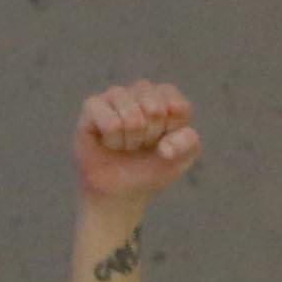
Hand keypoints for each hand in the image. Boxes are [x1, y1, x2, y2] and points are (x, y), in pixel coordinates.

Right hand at [74, 80, 201, 208]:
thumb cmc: (151, 169)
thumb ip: (189, 144)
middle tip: (141, 145)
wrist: (120, 191)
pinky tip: (109, 143)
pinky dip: (113, 141)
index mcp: (166, 96)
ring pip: (132, 117)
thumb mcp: (182, 159)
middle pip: (155, 109)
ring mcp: (116, 95)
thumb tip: (165, 146)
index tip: (163, 142)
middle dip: (149, 137)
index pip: (177, 107)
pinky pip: (111, 123)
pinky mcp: (92, 105)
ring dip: (130, 142)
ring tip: (125, 145)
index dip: (170, 132)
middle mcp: (141, 90)